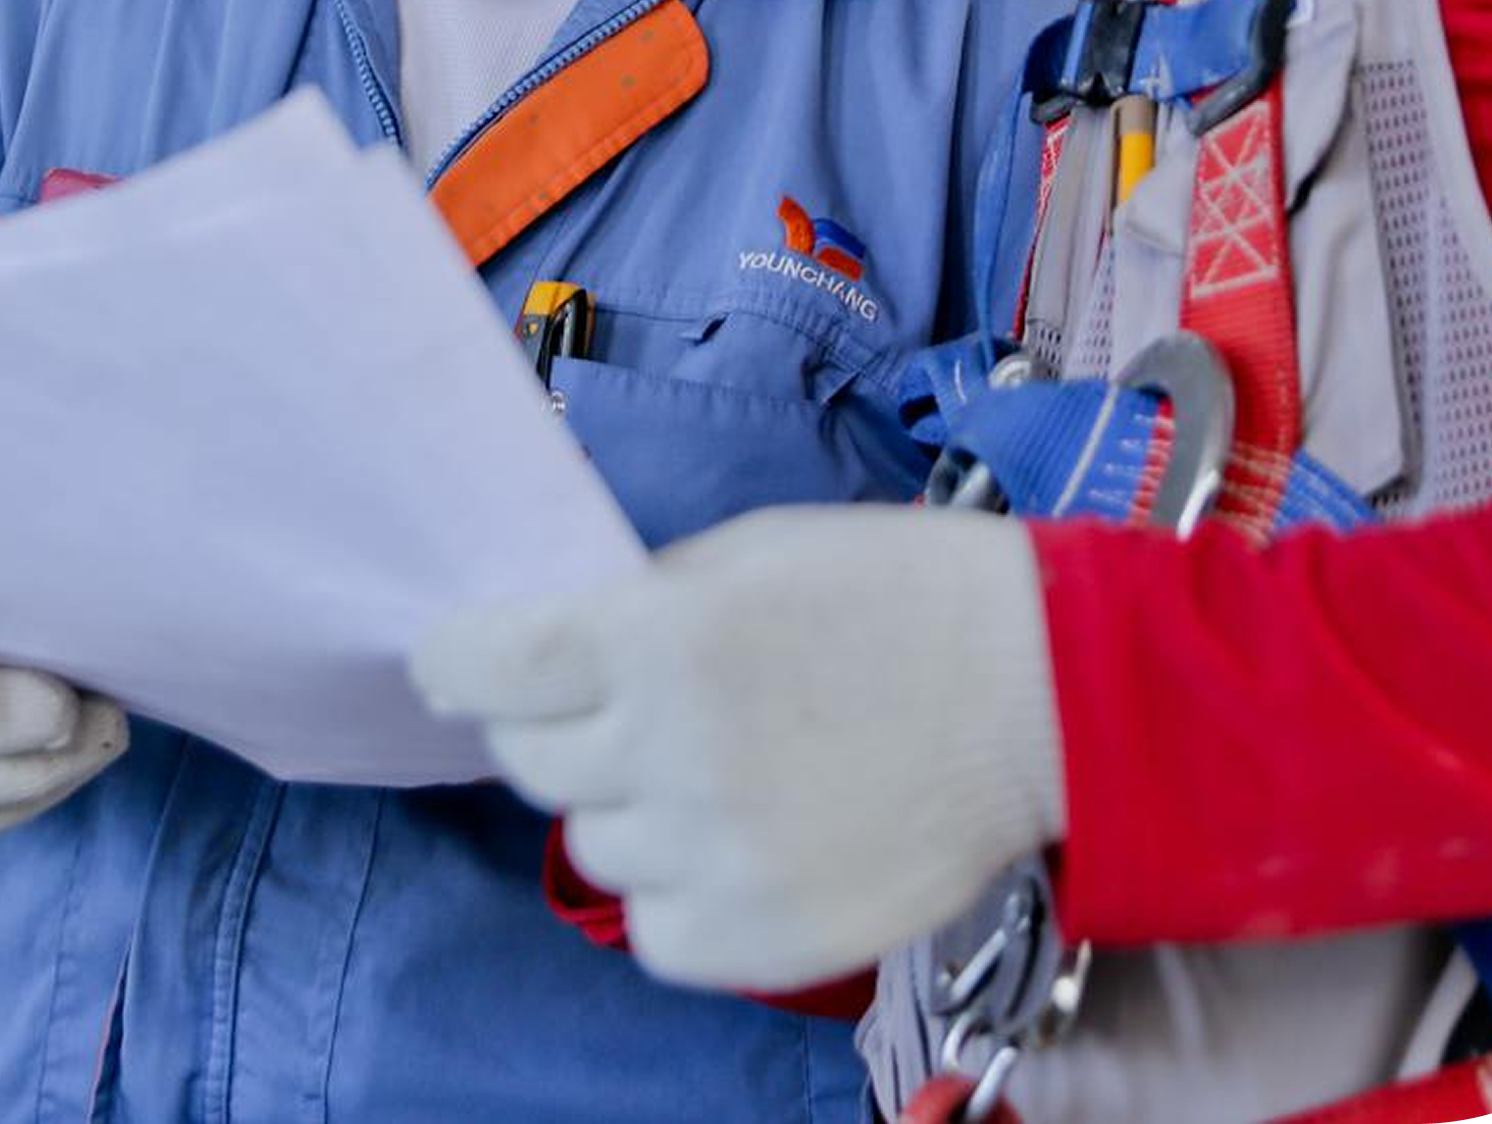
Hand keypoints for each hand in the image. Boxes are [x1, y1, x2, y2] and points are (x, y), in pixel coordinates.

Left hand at [410, 503, 1063, 990]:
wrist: (1041, 693)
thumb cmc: (893, 593)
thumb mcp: (746, 554)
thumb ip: (640, 606)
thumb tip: (553, 649)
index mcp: (658, 639)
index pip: (488, 666)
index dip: (454, 661)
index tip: (450, 661)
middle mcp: (673, 752)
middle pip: (531, 762)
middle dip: (549, 727)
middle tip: (602, 707)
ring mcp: (720, 856)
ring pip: (592, 847)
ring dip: (620, 807)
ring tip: (696, 770)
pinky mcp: (770, 938)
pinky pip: (656, 931)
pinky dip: (670, 892)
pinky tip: (724, 840)